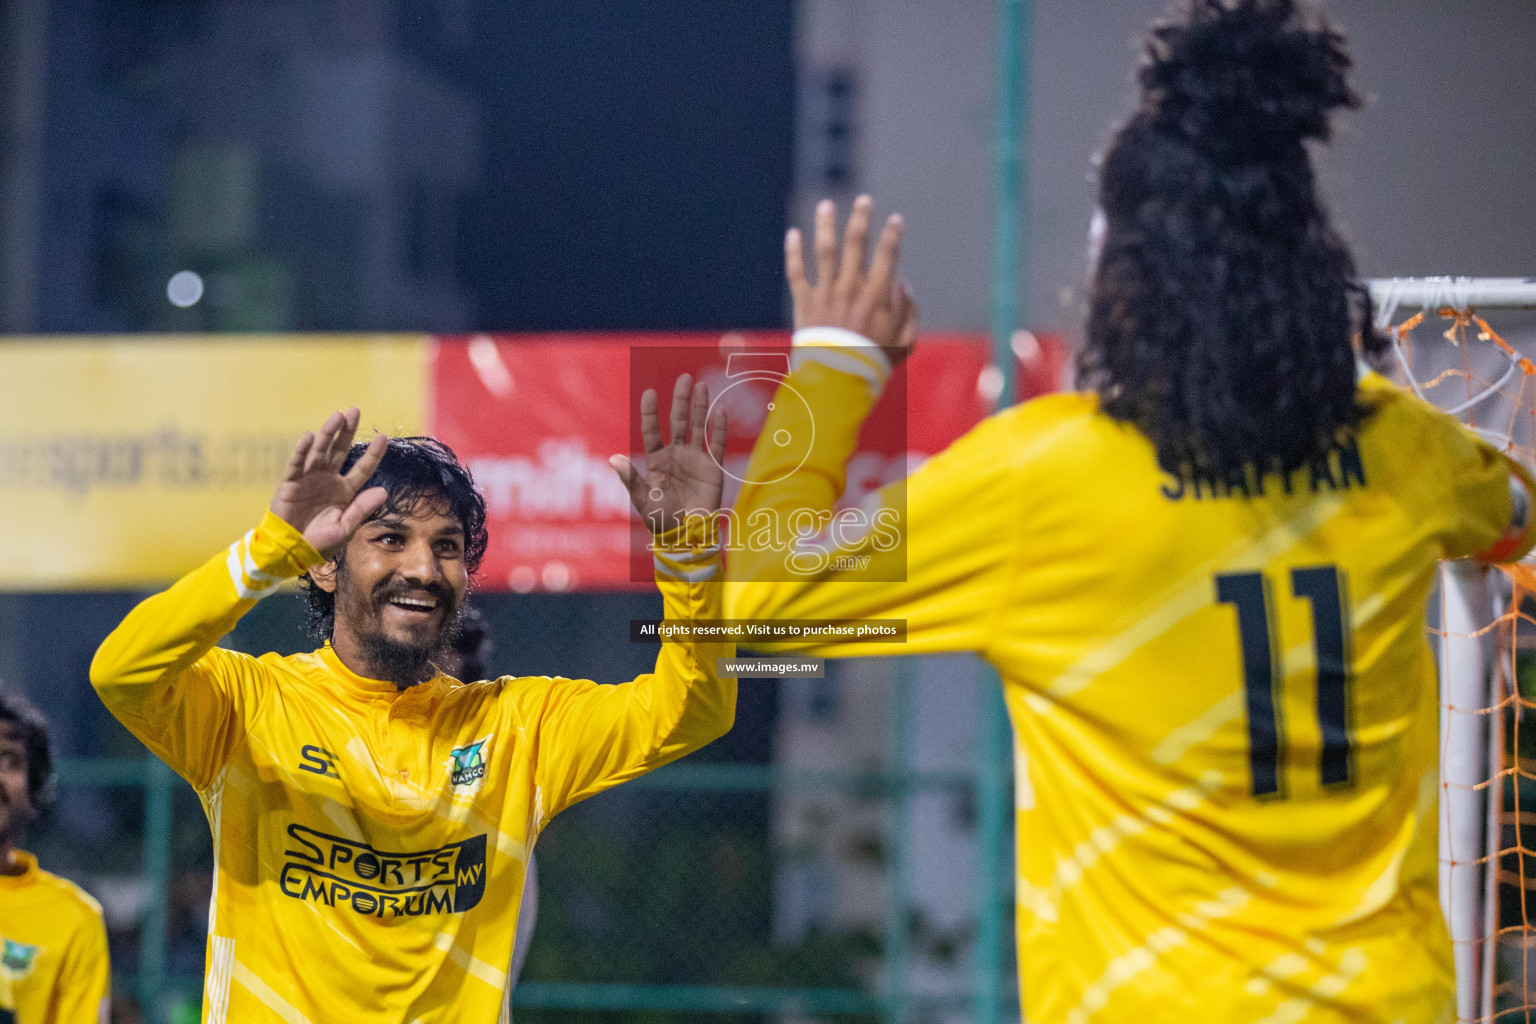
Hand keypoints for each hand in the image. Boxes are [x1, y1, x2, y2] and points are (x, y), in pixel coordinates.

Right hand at [270, 408, 388, 558]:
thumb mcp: (345, 528)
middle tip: (354, 411)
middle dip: (347, 431)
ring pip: (319, 451)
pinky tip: (309, 437)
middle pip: (340, 450)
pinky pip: (296, 464)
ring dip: (327, 433)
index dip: (373, 453)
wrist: (290, 551)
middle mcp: (329, 480)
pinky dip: (302, 451)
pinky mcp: (290, 483)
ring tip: (337, 416)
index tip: (384, 437)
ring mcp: (309, 479)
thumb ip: (362, 508)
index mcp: (345, 491)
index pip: (362, 468)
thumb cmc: (320, 542)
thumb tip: (383, 491)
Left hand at [610, 375, 727, 535]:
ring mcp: (695, 460)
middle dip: (681, 400)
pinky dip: (718, 429)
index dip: (650, 412)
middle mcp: (675, 455)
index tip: (649, 393)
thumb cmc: (661, 520)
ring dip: (699, 407)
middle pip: (677, 421)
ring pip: (697, 427)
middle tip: (685, 378)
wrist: (686, 535)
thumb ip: (631, 478)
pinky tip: (720, 412)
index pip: (652, 430)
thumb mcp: (642, 499)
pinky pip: (715, 445)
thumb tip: (613, 459)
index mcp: (656, 460)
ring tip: (701, 386)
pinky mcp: (712, 469)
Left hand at [786, 194, 917, 366]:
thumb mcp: (905, 342)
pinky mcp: (804, 303)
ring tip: (826, 205)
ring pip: (824, 251)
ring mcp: (825, 294)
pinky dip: (793, 252)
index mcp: (876, 295)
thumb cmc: (874, 362)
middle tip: (864, 201)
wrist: (838, 380)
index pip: (887, 255)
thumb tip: (902, 284)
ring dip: (825, 225)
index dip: (892, 234)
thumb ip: (909, 311)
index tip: (895, 220)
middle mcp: (850, 288)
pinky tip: (792, 233)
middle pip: (855, 244)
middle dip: (861, 218)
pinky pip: (796, 273)